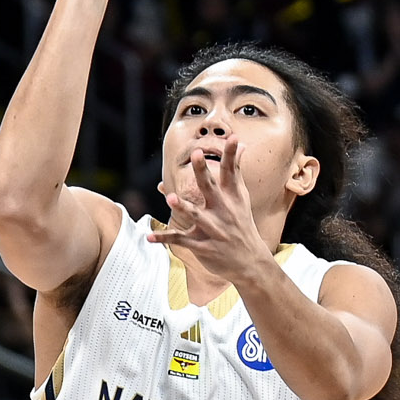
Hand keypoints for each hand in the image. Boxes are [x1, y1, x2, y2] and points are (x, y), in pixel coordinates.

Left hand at [148, 141, 272, 280]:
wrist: (250, 261)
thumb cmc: (241, 223)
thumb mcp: (242, 197)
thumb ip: (237, 171)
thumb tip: (242, 145)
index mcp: (232, 197)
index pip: (231, 172)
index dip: (231, 155)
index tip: (233, 138)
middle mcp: (223, 210)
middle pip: (211, 187)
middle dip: (203, 172)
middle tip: (196, 154)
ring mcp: (213, 228)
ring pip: (196, 215)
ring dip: (183, 207)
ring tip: (171, 198)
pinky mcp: (203, 245)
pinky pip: (181, 240)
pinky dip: (164, 238)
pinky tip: (149, 237)